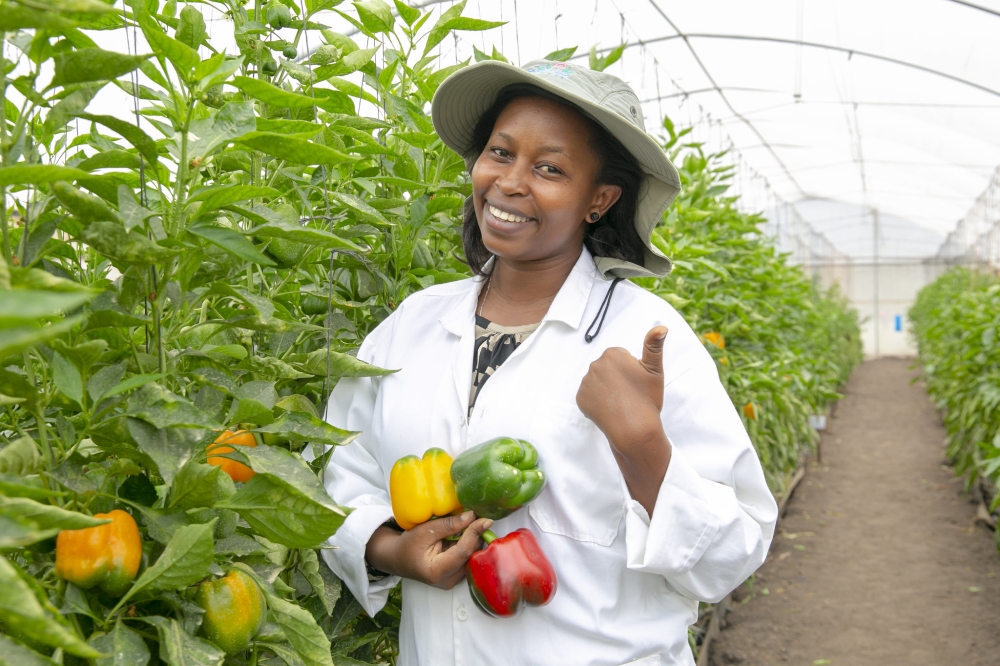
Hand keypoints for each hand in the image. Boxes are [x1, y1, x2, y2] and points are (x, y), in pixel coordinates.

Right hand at [365, 511, 493, 589]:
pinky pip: (468, 559)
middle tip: (480, 517)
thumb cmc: (408, 545)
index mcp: (437, 571)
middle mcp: (448, 580)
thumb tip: (472, 516)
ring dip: (474, 540)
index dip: (475, 534)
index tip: (485, 519)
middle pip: (471, 556)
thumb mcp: (425, 531)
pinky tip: (467, 534)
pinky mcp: (455, 577)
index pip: (463, 551)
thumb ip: (449, 524)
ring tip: (473, 524)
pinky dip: (469, 545)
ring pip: (472, 558)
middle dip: (477, 536)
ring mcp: (453, 581)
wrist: (398, 559)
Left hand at [576, 326, 670, 512]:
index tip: (636, 382)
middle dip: (617, 378)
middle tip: (629, 393)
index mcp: (612, 354)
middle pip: (607, 368)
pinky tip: (609, 409)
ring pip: (598, 382)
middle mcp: (595, 364)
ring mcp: (585, 382)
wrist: (633, 429)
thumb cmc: (647, 399)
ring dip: (606, 389)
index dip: (631, 370)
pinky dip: (597, 401)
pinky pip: (589, 396)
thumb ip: (654, 345)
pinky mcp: (580, 398)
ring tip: (620, 402)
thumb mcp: (654, 370)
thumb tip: (661, 326)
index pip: (620, 357)